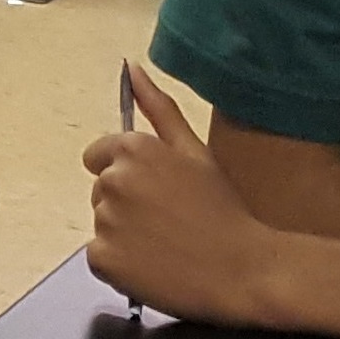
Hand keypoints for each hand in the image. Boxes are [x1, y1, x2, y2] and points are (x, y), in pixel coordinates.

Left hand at [83, 66, 291, 327]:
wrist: (240, 270)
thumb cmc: (223, 210)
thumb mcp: (195, 151)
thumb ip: (159, 109)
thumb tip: (132, 68)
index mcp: (134, 149)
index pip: (99, 155)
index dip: (128, 173)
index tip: (155, 191)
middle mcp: (114, 181)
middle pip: (100, 190)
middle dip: (125, 202)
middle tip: (168, 219)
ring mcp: (105, 222)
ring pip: (101, 223)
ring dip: (123, 233)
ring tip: (165, 243)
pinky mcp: (102, 259)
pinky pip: (99, 256)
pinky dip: (119, 263)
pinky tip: (152, 265)